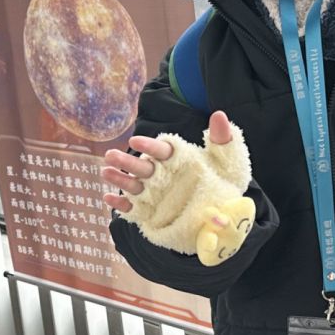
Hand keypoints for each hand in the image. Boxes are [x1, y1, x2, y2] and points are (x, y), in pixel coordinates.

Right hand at [108, 112, 254, 265]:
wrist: (223, 219)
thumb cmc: (224, 185)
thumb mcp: (229, 163)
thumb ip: (223, 139)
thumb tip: (219, 115)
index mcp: (177, 159)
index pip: (161, 150)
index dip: (149, 146)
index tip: (136, 141)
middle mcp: (161, 175)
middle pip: (141, 166)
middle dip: (126, 161)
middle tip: (111, 156)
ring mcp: (154, 194)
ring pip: (133, 185)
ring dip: (119, 179)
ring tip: (106, 173)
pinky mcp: (150, 213)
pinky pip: (132, 209)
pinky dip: (120, 205)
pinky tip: (109, 198)